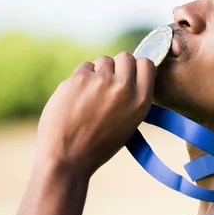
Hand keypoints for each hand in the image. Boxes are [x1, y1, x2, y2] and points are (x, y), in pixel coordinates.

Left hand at [34, 52, 155, 179]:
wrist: (67, 157)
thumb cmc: (97, 145)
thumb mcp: (129, 124)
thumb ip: (132, 97)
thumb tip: (128, 74)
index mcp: (141, 101)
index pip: (147, 64)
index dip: (136, 68)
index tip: (128, 75)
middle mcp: (124, 87)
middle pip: (125, 57)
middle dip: (117, 66)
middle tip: (107, 83)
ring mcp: (101, 81)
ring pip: (103, 61)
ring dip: (98, 72)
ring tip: (89, 96)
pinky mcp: (79, 79)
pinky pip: (84, 68)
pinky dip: (80, 79)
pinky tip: (76, 98)